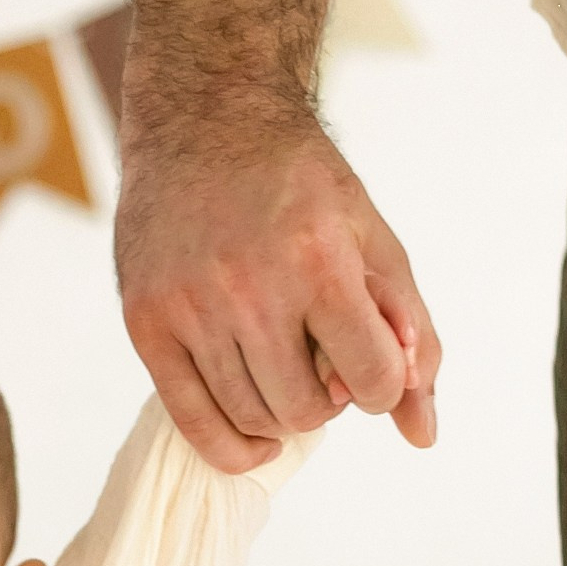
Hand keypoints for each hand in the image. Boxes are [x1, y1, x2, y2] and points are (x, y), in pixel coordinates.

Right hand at [114, 85, 437, 472]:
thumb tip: (422, 433)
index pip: (372, 379)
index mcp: (318, 261)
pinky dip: (230, 446)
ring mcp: (189, 307)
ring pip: (251, 418)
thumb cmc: (298, 182)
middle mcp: (249, 288)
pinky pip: (190, 420)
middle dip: (328, 400)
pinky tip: (256, 438)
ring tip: (283, 368)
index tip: (369, 364)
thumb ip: (411, 335)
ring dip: (281, 412)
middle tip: (320, 360)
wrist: (204, 120)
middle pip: (306, 410)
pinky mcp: (145, 320)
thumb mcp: (373, 241)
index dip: (380, 384)